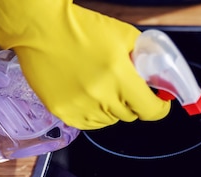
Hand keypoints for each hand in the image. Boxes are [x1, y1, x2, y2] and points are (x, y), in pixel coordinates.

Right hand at [0, 0, 169, 129]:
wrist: (41, 28)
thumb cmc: (83, 28)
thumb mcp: (125, 36)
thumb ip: (145, 57)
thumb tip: (156, 77)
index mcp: (120, 76)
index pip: (150, 110)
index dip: (159, 107)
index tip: (159, 102)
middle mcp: (101, 95)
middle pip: (131, 115)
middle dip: (133, 102)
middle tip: (125, 86)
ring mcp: (80, 106)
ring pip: (111, 120)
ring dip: (112, 108)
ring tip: (102, 87)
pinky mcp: (62, 111)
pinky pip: (90, 124)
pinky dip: (94, 114)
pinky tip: (88, 96)